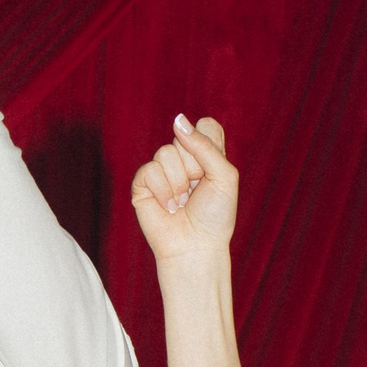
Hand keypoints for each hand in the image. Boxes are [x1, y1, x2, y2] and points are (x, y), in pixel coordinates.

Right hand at [131, 115, 237, 262]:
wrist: (196, 247)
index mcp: (205, 153)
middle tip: (197, 190)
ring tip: (182, 202)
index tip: (213, 169)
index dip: (209, 144)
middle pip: (184, 137)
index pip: (205, 125)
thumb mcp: (224, 176)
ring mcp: (161, 170)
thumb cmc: (215, 216)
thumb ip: (204, 145)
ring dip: (179, 183)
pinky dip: (163, 192)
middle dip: (195, 166)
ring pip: (164, 153)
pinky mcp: (142, 184)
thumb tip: (177, 120)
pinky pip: (149, 170)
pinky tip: (169, 208)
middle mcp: (182, 158)